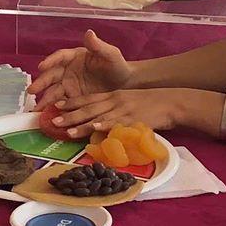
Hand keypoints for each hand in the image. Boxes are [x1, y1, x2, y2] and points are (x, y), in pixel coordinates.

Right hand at [29, 29, 132, 108]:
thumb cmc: (118, 66)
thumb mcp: (110, 55)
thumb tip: (89, 33)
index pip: (60, 57)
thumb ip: (99, 46)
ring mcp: (69, 85)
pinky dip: (53, 108)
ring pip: (54, 91)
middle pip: (52, 75)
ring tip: (37, 108)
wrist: (126, 84)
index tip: (41, 67)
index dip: (50, 61)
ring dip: (44, 99)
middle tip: (32, 90)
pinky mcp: (72, 98)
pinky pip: (61, 103)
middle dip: (42, 83)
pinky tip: (47, 115)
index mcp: (75, 56)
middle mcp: (68, 70)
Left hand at [50, 86, 201, 137]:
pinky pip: (116, 123)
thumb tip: (98, 120)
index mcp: (113, 95)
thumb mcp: (129, 100)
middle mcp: (115, 100)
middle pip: (88, 107)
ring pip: (98, 116)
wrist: (171, 101)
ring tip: (66, 130)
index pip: (88, 98)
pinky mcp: (133, 119)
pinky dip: (104, 126)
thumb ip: (113, 108)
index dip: (71, 102)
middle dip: (69, 114)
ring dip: (81, 123)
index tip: (56, 106)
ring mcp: (123, 110)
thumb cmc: (150, 103)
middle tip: (53, 120)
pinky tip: (94, 129)